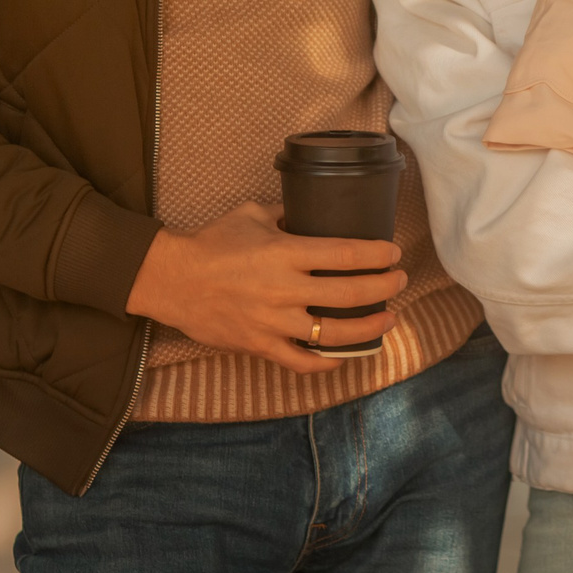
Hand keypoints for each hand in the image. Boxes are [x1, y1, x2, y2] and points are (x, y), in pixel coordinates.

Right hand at [125, 202, 405, 373]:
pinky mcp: (261, 345)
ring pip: (334, 333)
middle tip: (399, 281)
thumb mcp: (252, 214)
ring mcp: (273, 322)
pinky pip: (302, 361)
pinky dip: (327, 362)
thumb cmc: (212, 243)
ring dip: (368, 327)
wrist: (173, 280)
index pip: (344, 253)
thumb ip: (286, 214)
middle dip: (383, 287)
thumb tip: (313, 210)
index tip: (393, 254)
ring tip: (388, 318)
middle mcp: (284, 289)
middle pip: (349, 293)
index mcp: (284, 252)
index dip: (376, 256)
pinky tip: (345, 354)